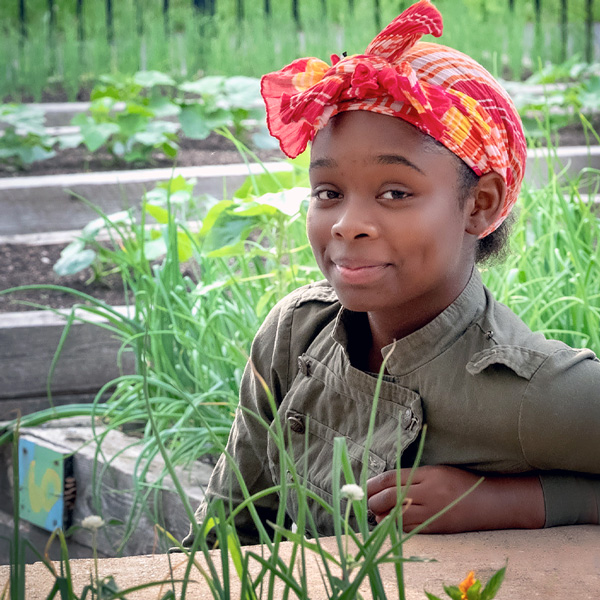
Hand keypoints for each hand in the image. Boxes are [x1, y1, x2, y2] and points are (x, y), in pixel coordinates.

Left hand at [366, 465, 544, 532]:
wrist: (490, 502)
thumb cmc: (461, 483)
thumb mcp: (437, 471)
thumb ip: (414, 475)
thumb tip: (386, 483)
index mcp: (428, 474)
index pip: (393, 478)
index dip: (375, 482)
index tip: (366, 485)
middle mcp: (429, 493)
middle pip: (390, 497)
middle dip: (374, 500)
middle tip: (368, 501)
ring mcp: (433, 512)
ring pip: (396, 516)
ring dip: (382, 516)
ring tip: (377, 514)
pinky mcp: (437, 529)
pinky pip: (409, 529)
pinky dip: (395, 527)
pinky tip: (390, 525)